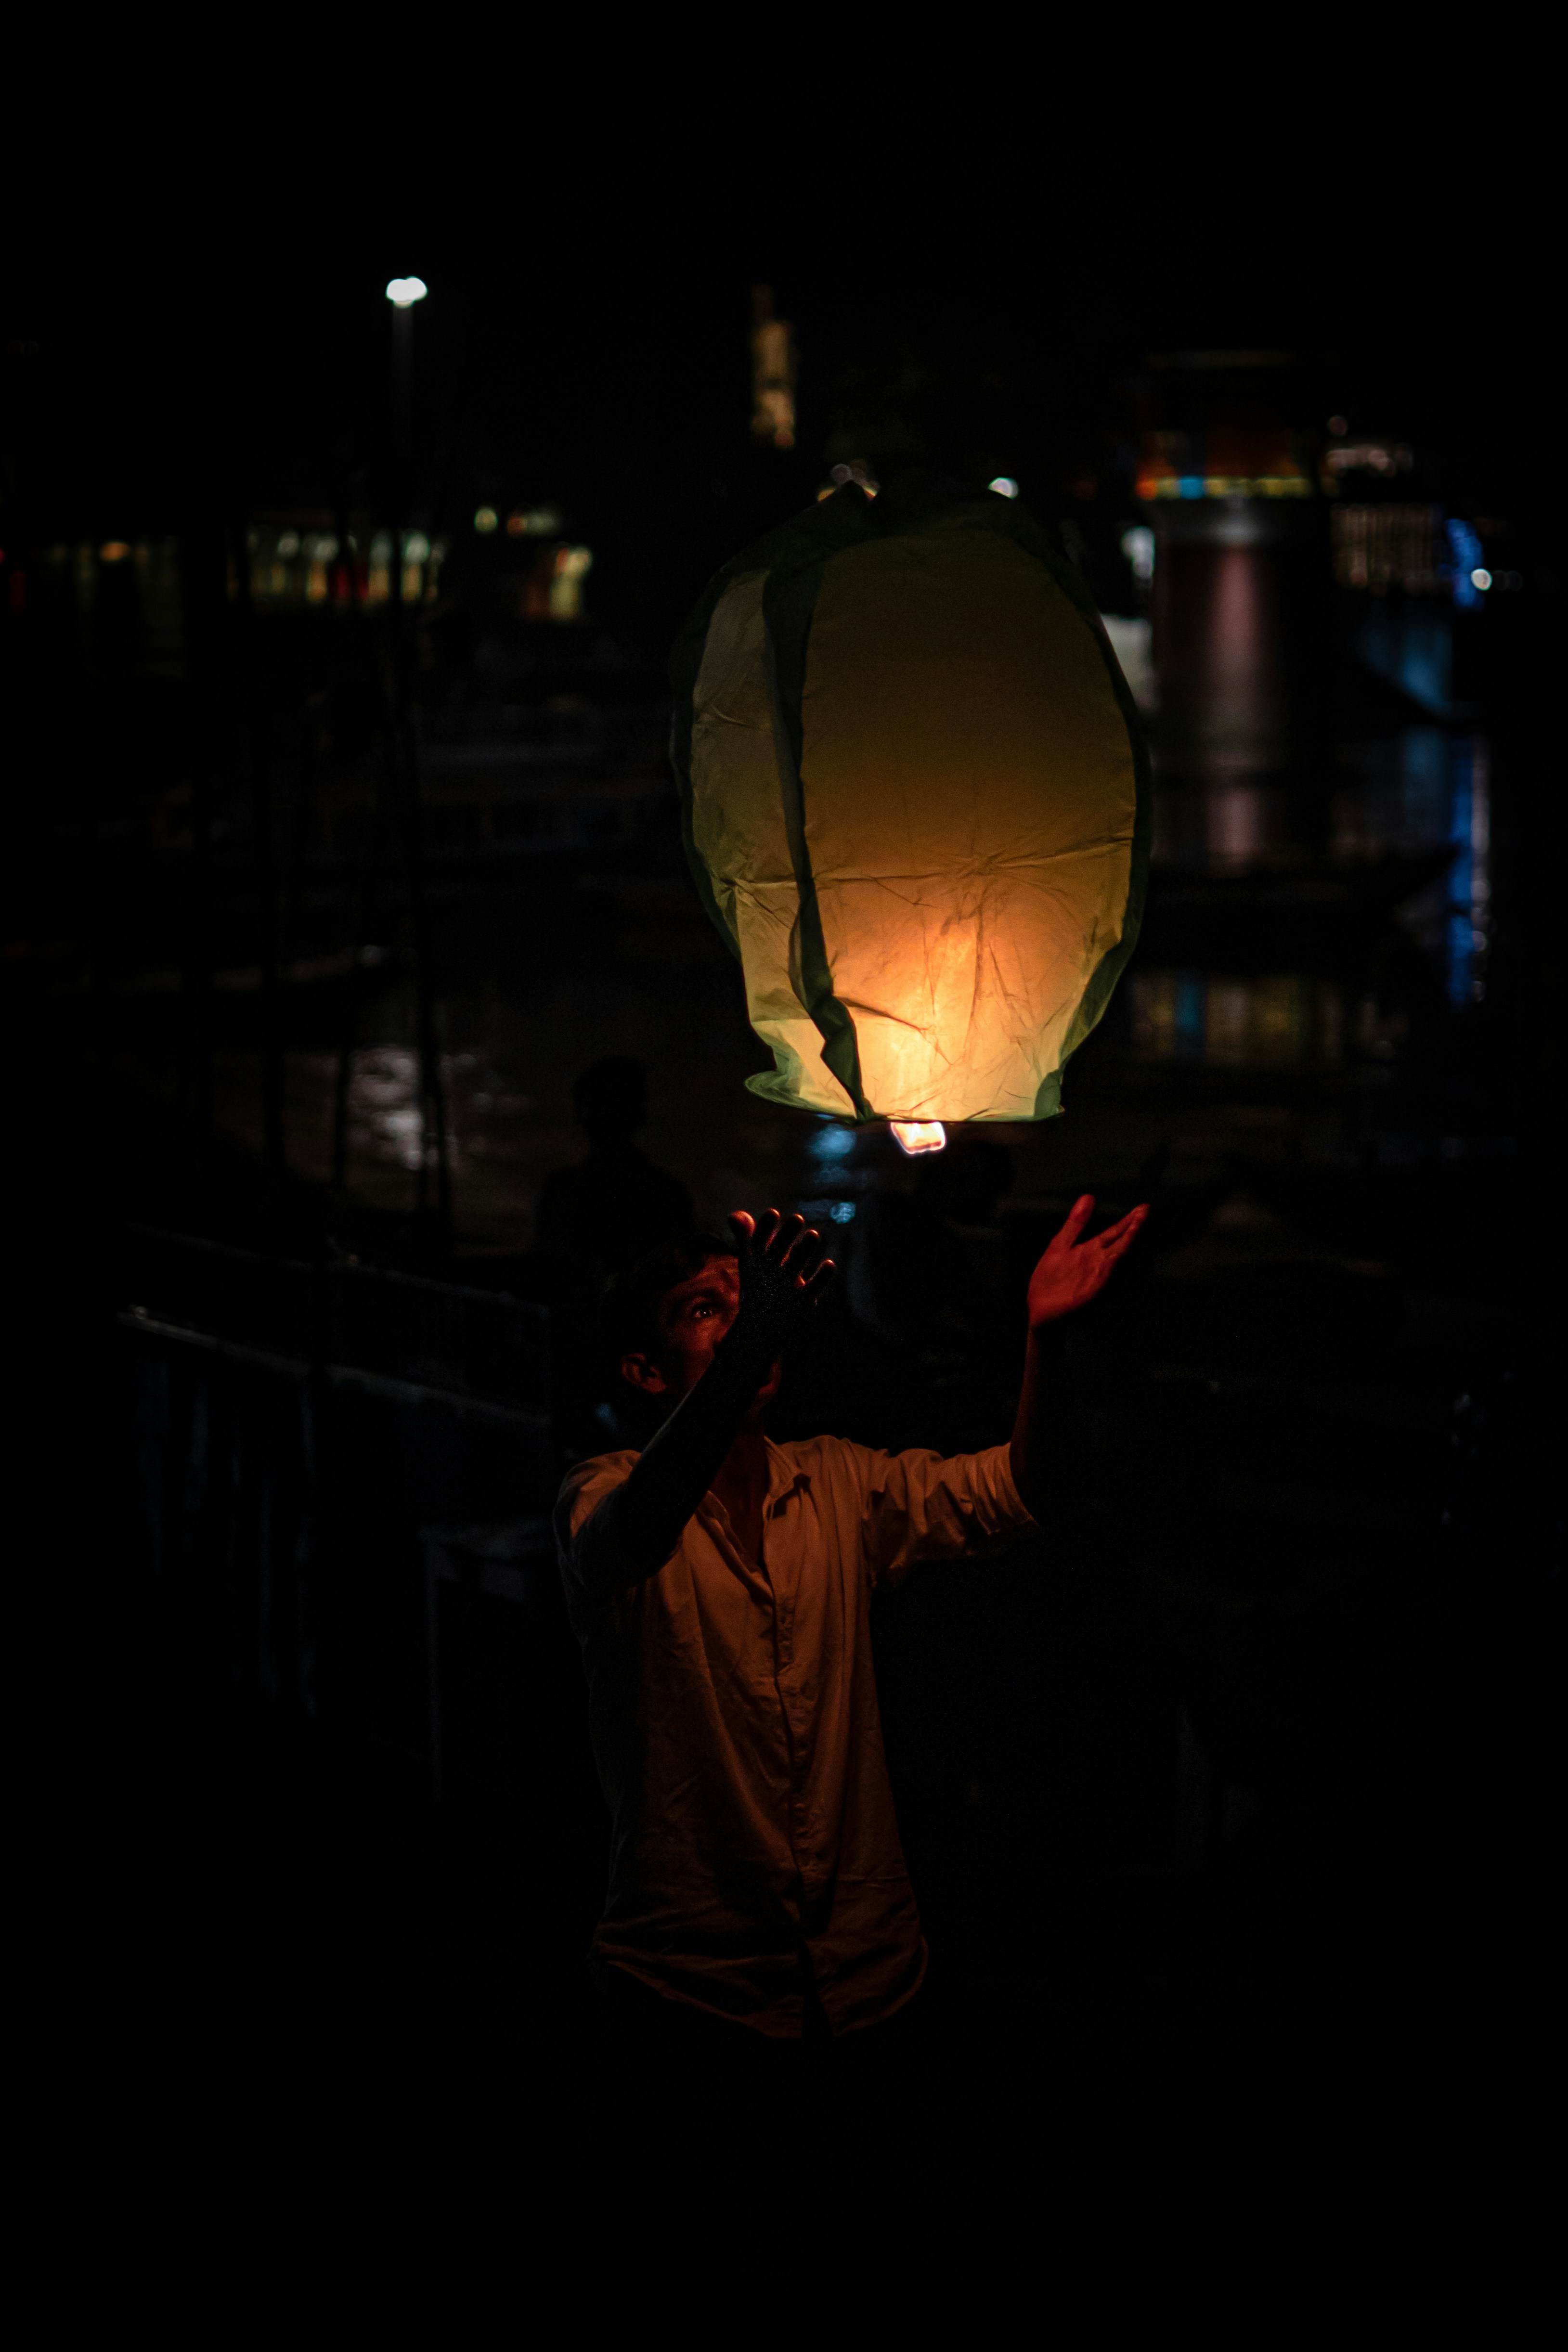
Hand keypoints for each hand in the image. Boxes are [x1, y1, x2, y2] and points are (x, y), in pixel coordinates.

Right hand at [725, 1208, 834, 1361]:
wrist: (760, 1332)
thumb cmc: (757, 1291)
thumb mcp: (750, 1265)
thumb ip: (745, 1237)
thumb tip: (736, 1214)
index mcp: (753, 1265)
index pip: (756, 1243)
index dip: (764, 1228)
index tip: (773, 1212)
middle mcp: (767, 1277)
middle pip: (777, 1252)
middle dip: (786, 1236)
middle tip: (797, 1217)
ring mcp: (785, 1292)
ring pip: (796, 1266)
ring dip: (805, 1250)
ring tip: (814, 1235)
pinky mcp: (801, 1305)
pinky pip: (813, 1288)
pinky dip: (821, 1277)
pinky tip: (829, 1264)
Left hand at [1026, 1195, 1146, 1325]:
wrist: (1040, 1307)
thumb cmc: (1050, 1277)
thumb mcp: (1061, 1244)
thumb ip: (1075, 1223)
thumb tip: (1088, 1196)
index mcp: (1090, 1249)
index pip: (1113, 1232)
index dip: (1127, 1220)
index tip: (1142, 1207)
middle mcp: (1096, 1260)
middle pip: (1118, 1240)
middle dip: (1131, 1226)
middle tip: (1145, 1210)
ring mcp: (1094, 1274)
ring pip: (1113, 1255)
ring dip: (1124, 1241)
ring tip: (1136, 1225)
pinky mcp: (1087, 1288)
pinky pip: (1100, 1275)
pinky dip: (1109, 1265)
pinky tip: (1115, 1254)